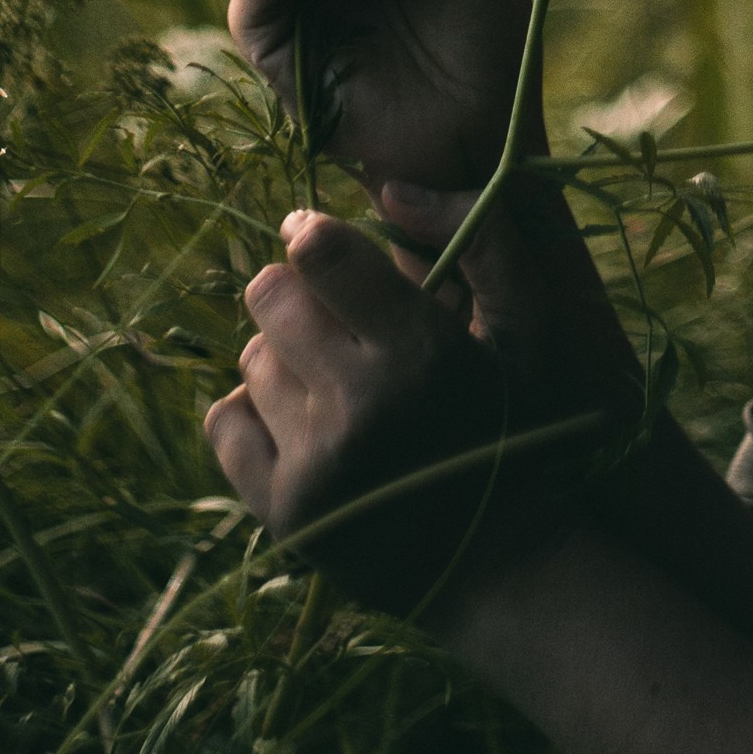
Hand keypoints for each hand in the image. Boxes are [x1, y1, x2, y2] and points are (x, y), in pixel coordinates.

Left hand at [204, 207, 609, 616]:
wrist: (499, 563)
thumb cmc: (512, 427)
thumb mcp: (528, 327)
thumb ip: (479, 236)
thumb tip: (389, 189)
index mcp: (424, 349)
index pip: (319, 251)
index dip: (309, 232)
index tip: (315, 239)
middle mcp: (363, 406)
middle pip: (269, 298)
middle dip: (295, 295)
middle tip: (330, 320)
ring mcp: (317, 465)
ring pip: (250, 361)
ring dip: (282, 359)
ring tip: (331, 385)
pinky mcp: (282, 513)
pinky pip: (224, 422)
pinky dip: (252, 413)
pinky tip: (299, 424)